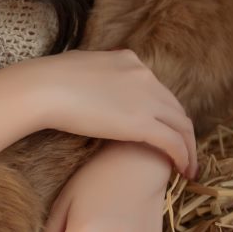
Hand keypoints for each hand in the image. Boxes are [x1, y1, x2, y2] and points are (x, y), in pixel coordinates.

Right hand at [34, 49, 197, 178]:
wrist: (44, 88)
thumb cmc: (48, 80)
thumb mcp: (79, 67)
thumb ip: (94, 76)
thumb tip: (87, 84)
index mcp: (129, 61)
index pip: (156, 89)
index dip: (163, 112)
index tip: (161, 130)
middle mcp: (144, 76)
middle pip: (175, 108)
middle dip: (182, 131)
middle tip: (183, 152)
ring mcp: (146, 98)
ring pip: (181, 126)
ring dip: (188, 147)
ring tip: (188, 167)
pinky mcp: (142, 122)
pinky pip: (172, 141)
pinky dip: (183, 156)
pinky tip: (184, 170)